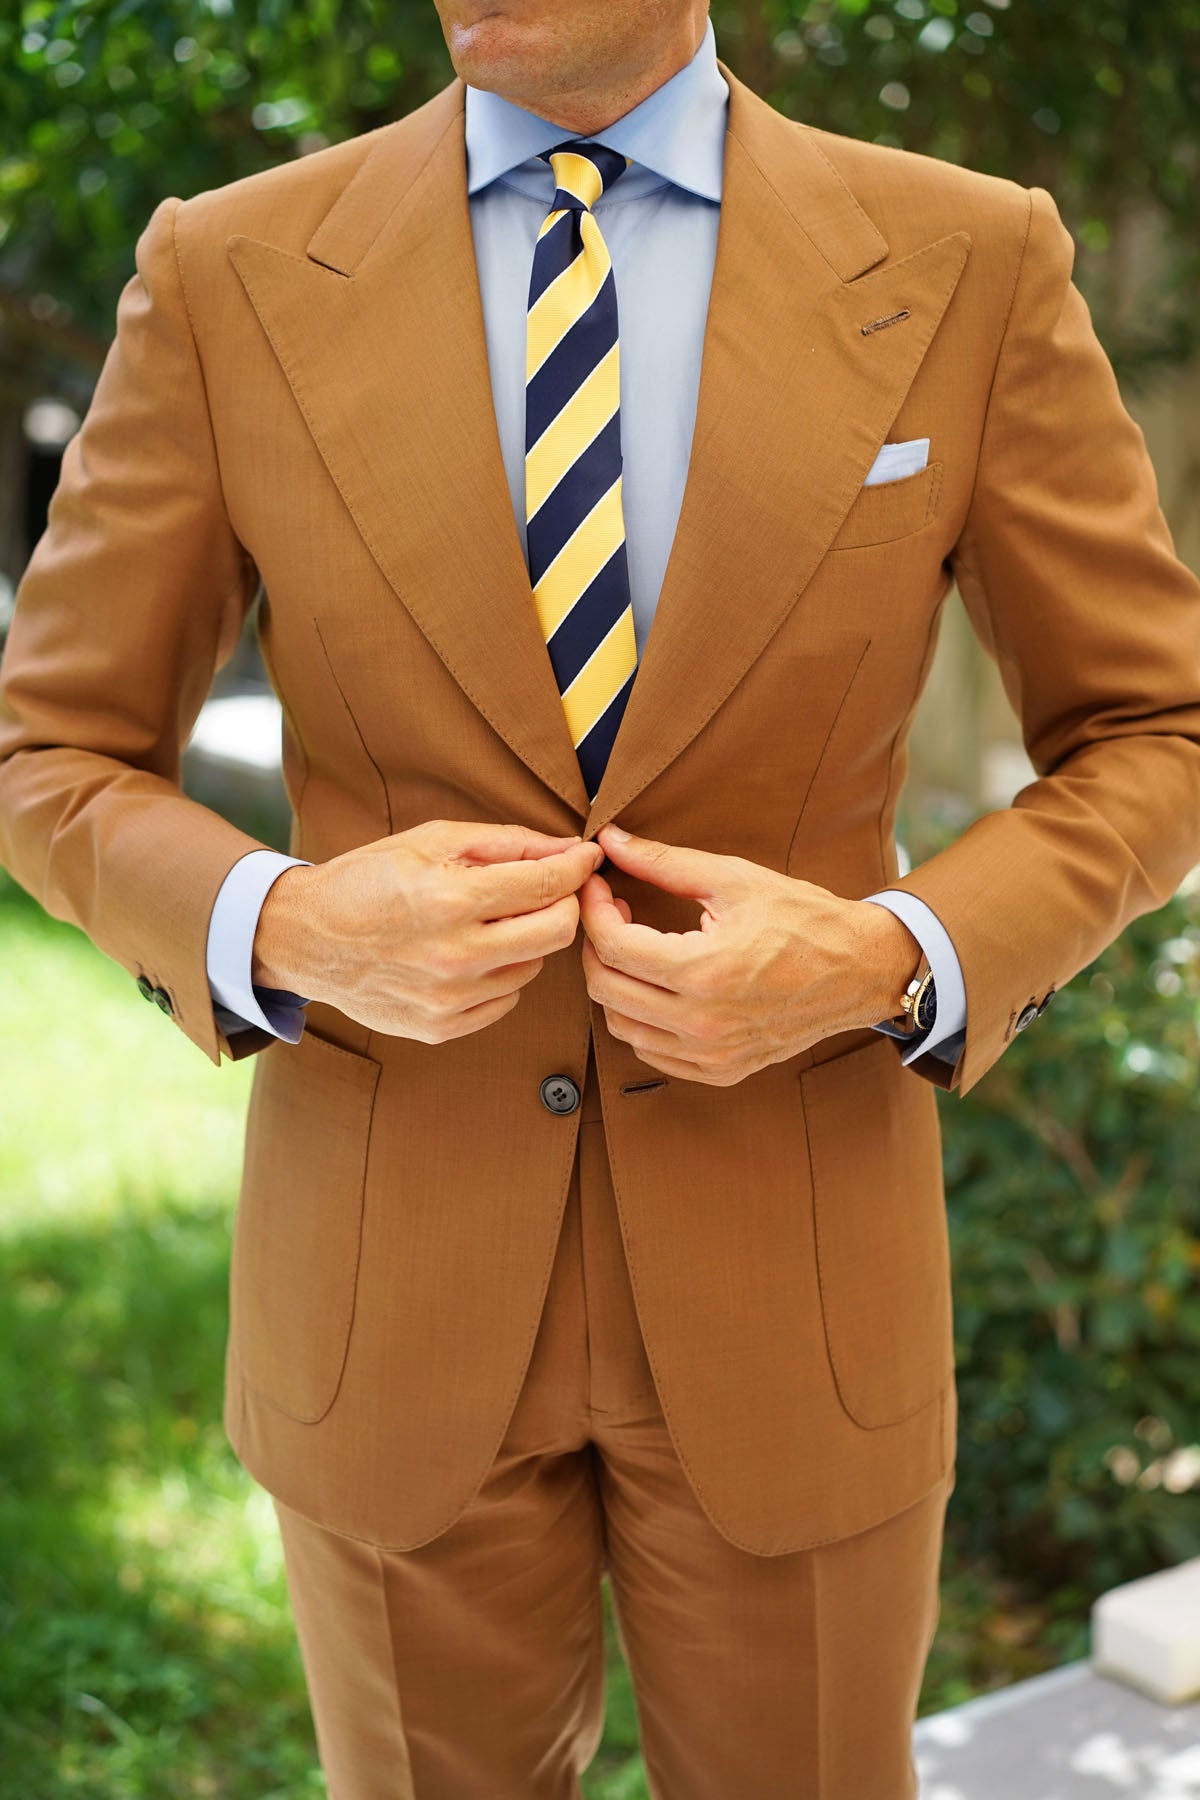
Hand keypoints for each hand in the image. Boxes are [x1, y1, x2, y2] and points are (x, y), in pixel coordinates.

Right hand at [251, 819, 602, 1041]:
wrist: (305, 938)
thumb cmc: (369, 879)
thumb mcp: (432, 840)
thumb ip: (508, 843)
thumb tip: (570, 848)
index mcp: (450, 900)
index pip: (546, 887)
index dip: (577, 868)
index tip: (588, 858)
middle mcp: (454, 956)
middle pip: (557, 933)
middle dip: (563, 904)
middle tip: (547, 888)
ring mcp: (448, 999)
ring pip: (534, 967)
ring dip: (526, 940)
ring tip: (489, 920)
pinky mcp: (441, 1028)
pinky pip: (505, 999)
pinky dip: (500, 973)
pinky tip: (469, 953)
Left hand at [578, 823, 920, 1085]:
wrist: (860, 970)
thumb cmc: (803, 919)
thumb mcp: (734, 879)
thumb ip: (664, 863)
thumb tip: (610, 841)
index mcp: (704, 972)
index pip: (613, 946)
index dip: (593, 909)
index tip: (599, 887)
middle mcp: (703, 1023)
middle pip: (606, 988)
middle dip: (596, 945)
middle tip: (613, 914)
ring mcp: (712, 1054)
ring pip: (622, 1026)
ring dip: (615, 984)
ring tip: (636, 949)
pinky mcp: (721, 1071)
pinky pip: (653, 1052)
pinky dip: (641, 1020)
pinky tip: (657, 986)